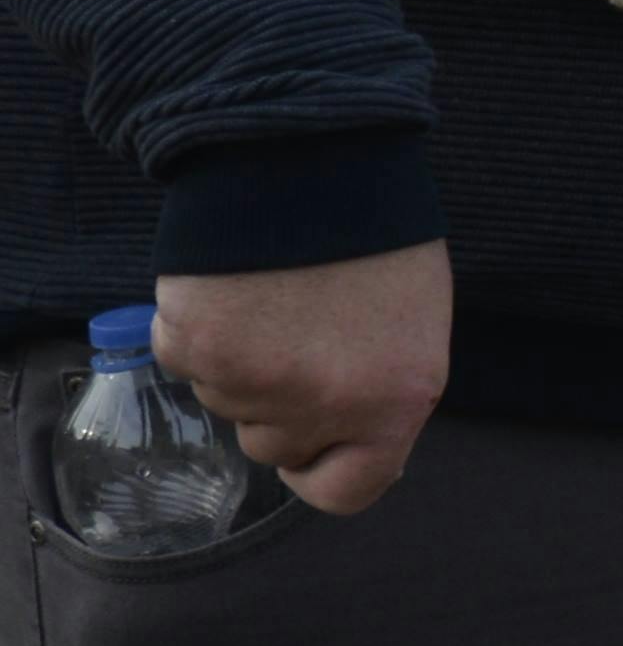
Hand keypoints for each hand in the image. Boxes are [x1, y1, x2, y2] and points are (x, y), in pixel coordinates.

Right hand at [151, 237, 449, 515]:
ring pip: (226, 401)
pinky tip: (234, 284)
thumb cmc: (377, 231)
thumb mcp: (414, 322)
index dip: (324, 470)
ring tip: (275, 294)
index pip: (349, 490)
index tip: (315, 446)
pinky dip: (197, 328)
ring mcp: (256, 380)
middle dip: (279, 402)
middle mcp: (327, 403)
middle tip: (298, 332)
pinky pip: (184, 359)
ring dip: (240, 360)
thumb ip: (383, 389)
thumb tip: (352, 437)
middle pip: (275, 445)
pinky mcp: (198, 345)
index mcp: (398, 399)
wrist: (318, 156)